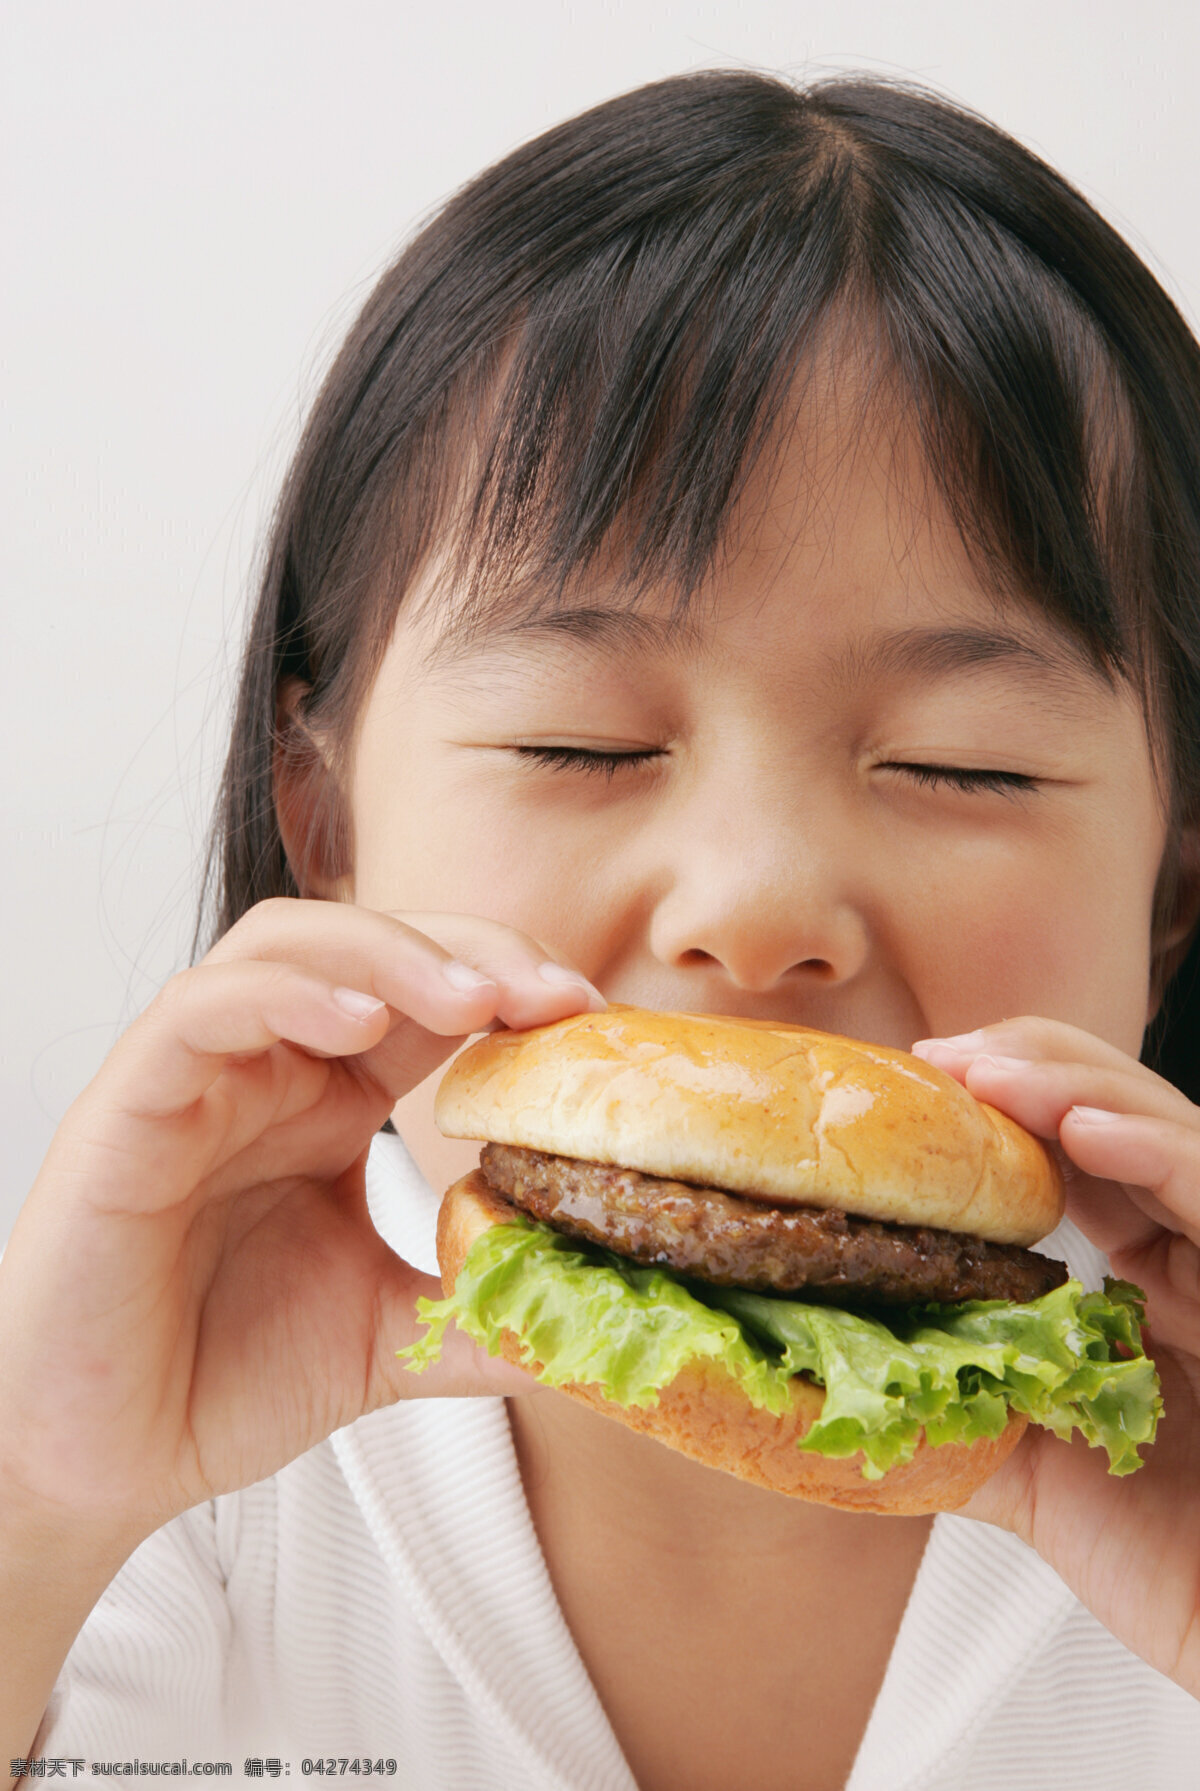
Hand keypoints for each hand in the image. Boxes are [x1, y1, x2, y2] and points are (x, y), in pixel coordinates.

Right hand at [0, 899, 603, 1551]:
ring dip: (391, 951)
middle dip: (473, 948)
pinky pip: (202, 1009)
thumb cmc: (220, 1378)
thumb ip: (483, 1310)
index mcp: (331, 1100)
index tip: (591, 1016)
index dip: (513, 982)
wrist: (98, 1462)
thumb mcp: (390, 1338)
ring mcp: (198, 1075)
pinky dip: (286, 994)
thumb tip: (605, 1315)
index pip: (431, 992)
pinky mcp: (130, 1104)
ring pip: (288, 943)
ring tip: (473, 996)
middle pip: (374, 942)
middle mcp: (269, 1067)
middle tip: (555, 993)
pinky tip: (360, 1020)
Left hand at [912, 1018, 1199, 1696]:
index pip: (1074, 1152)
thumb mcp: (1030, 1476)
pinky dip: (1154, 1152)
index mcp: (1146, 1281)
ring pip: (1165, 1129)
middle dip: (1026, 1068)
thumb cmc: (1175, 1564)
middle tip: (938, 1058)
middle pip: (1117, 1113)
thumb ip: (947, 1414)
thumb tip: (815, 1380)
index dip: (1000, 1104)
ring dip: (1070, 1086)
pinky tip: (1084, 1133)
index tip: (915, 1078)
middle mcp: (1196, 1258)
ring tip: (989, 1072)